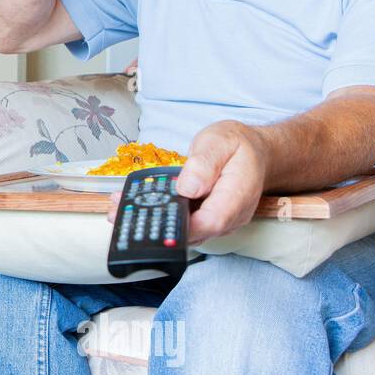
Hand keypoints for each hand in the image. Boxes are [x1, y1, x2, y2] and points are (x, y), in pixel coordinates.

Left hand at [106, 121, 268, 244]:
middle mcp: (229, 216)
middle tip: (123, 214)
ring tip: (121, 208)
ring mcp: (217, 221)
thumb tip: (188, 188)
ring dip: (153, 222)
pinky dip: (159, 215)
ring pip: (184, 231)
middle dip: (156, 226)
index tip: (152, 217)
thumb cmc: (237, 146)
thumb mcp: (220, 142)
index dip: (181, 226)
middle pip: (192, 232)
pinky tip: (134, 205)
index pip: (211, 222)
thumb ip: (204, 164)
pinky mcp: (205, 220)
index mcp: (237, 196)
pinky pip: (182, 222)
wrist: (253, 153)